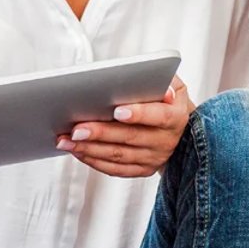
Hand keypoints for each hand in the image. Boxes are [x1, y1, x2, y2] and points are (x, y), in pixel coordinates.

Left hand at [56, 76, 194, 177]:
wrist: (182, 130)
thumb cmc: (168, 101)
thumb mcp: (174, 85)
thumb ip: (164, 78)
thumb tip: (157, 80)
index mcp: (175, 117)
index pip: (158, 116)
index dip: (138, 114)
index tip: (116, 110)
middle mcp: (165, 141)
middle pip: (130, 138)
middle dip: (100, 133)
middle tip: (75, 129)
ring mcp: (153, 158)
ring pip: (118, 156)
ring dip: (89, 149)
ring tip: (66, 140)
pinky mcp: (142, 170)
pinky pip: (116, 169)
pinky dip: (94, 161)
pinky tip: (77, 151)